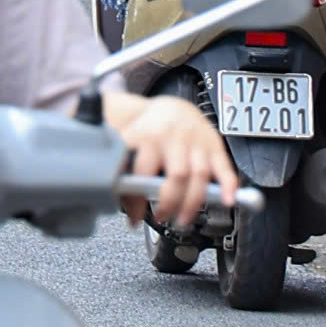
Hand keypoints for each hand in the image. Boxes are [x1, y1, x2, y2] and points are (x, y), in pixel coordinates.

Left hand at [109, 91, 239, 232]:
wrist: (176, 106)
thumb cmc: (145, 129)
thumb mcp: (123, 136)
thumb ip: (110, 158)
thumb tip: (96, 188)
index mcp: (145, 135)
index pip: (140, 168)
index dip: (135, 197)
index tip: (132, 216)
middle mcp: (172, 139)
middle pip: (175, 176)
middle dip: (168, 203)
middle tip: (160, 218)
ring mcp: (196, 143)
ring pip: (199, 177)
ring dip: (192, 204)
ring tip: (181, 220)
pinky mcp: (215, 148)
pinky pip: (225, 169)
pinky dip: (229, 187)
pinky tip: (226, 203)